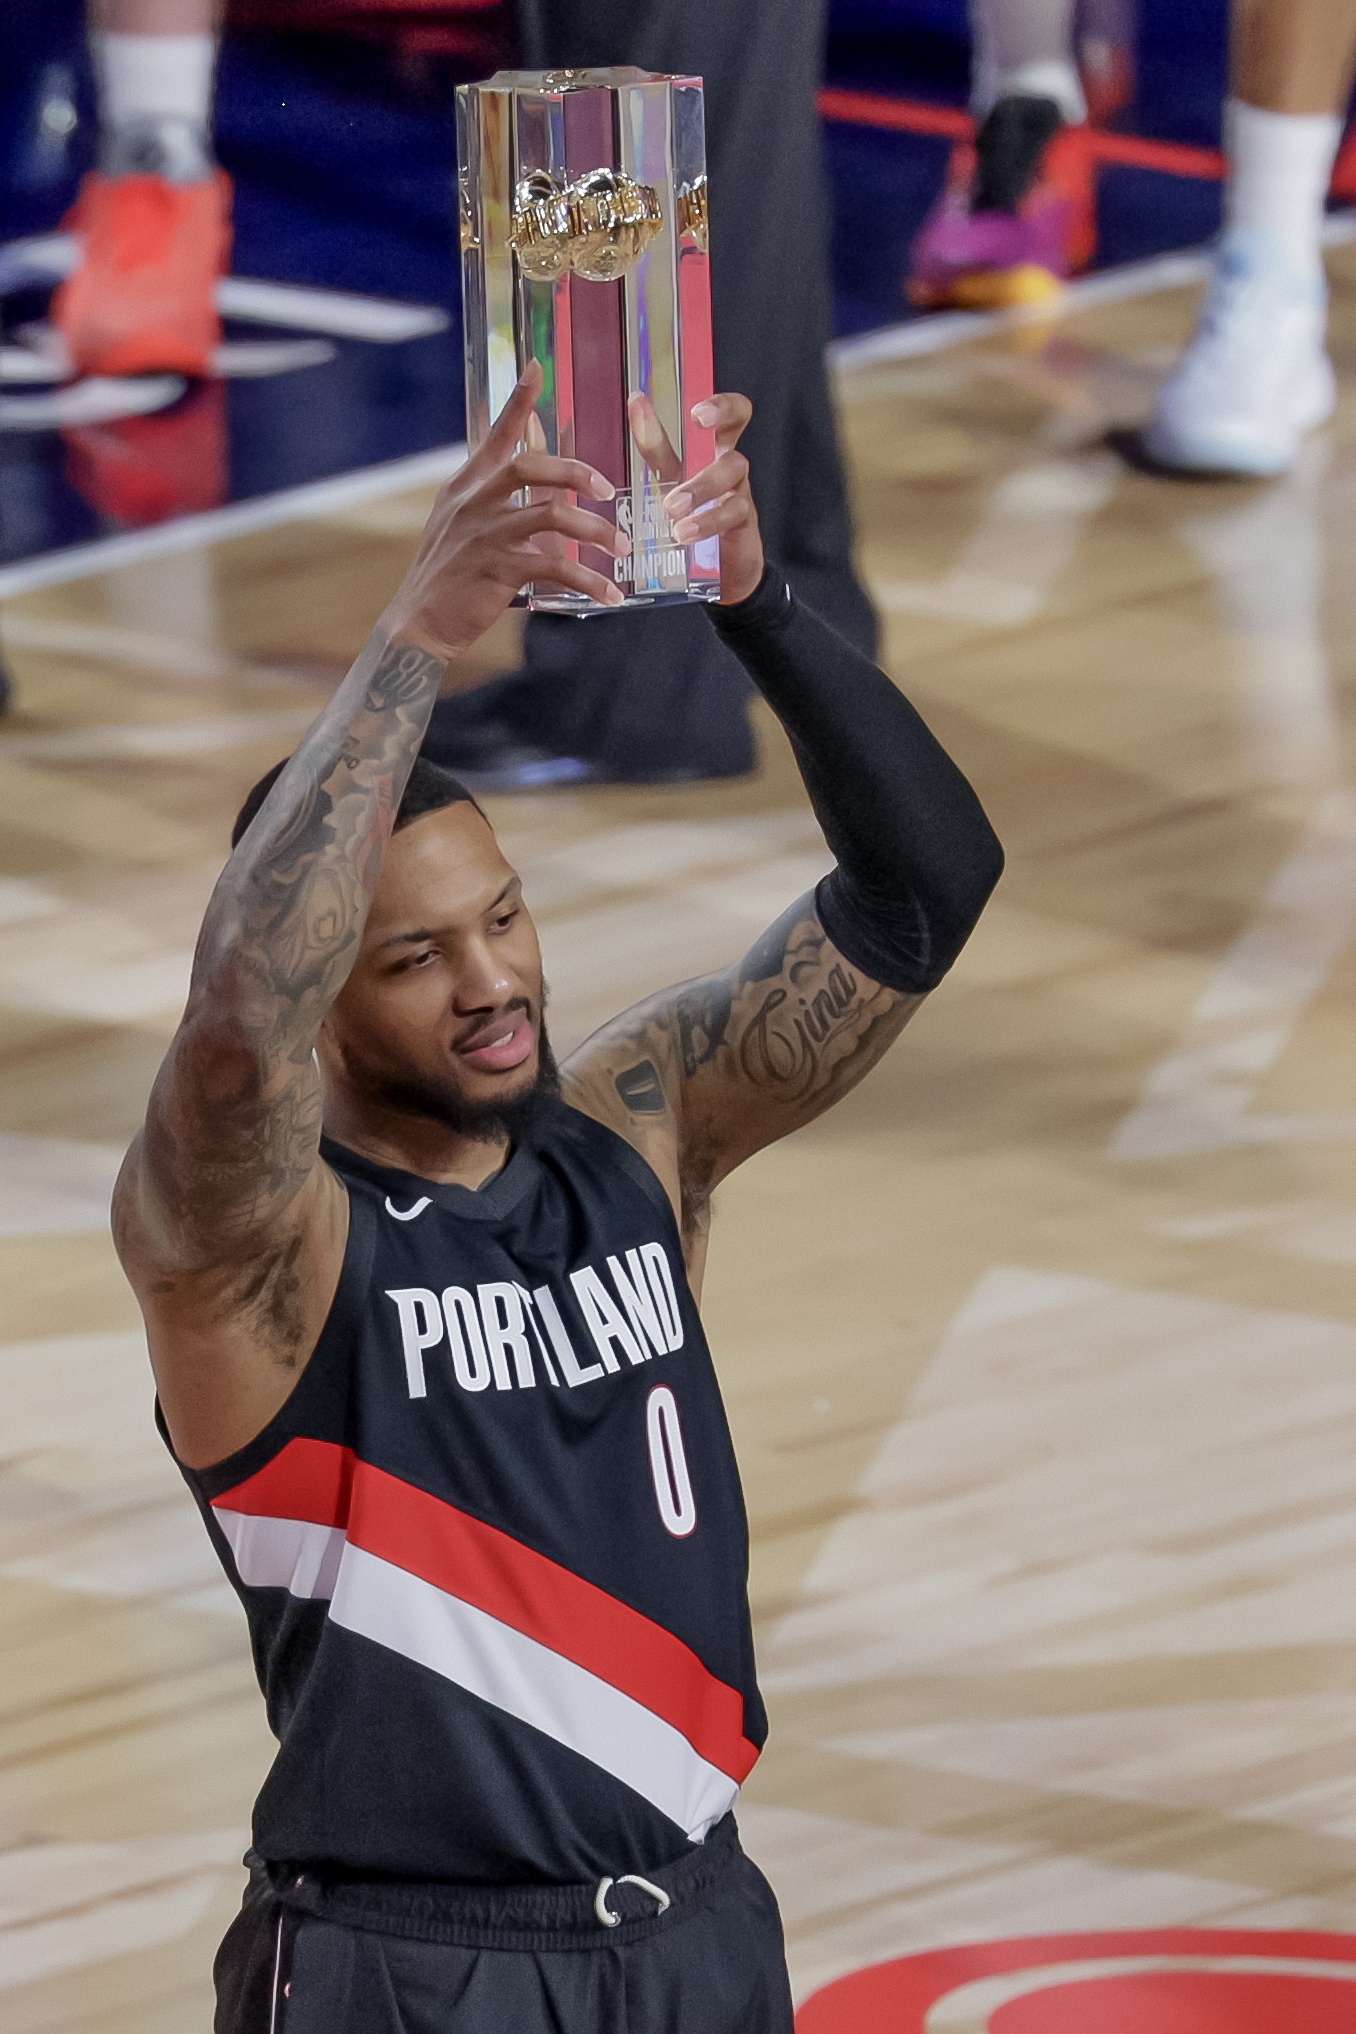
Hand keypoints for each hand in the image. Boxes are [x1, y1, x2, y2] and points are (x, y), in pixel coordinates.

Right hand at [380, 360, 626, 659]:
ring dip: (594, 530)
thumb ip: (497, 501)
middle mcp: (475, 502)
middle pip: (531, 466)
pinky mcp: (500, 569)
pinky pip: (556, 568)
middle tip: (606, 489)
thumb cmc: (448, 575)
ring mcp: (487, 534)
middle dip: (576, 471)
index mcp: (466, 486)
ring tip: (619, 547)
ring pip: (552, 515)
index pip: (496, 434)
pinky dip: (588, 581)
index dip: (518, 401)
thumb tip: (541, 488)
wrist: (421, 620)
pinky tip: (609, 594)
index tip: (537, 369)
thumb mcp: (461, 525)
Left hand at [644, 390, 763, 605]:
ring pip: (731, 469)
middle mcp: (728, 465)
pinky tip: (685, 533)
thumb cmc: (692, 519)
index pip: (729, 413)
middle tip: (696, 419)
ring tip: (672, 508)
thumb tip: (636, 401)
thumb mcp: (670, 482)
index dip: (720, 403)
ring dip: (700, 484)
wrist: (718, 573)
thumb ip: (656, 448)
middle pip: (737, 422)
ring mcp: (739, 491)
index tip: (694, 406)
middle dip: (720, 413)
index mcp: (711, 450)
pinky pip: (733, 512)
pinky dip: (706, 521)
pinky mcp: (743, 522)